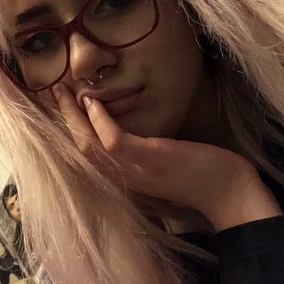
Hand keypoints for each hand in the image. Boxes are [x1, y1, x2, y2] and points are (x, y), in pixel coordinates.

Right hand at [52, 83, 281, 230]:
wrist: (228, 192)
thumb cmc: (199, 173)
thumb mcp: (162, 160)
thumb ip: (142, 149)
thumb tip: (127, 124)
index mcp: (124, 176)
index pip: (88, 154)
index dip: (71, 129)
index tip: (63, 105)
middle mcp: (122, 176)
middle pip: (80, 148)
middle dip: (65, 118)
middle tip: (54, 91)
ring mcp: (134, 170)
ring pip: (89, 144)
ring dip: (74, 115)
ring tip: (65, 91)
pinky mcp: (149, 159)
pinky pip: (114, 140)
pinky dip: (100, 120)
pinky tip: (94, 102)